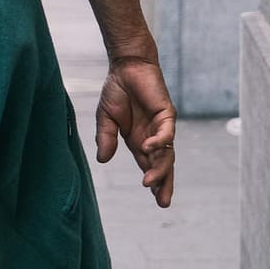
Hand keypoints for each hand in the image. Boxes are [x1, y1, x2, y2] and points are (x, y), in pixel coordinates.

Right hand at [95, 56, 176, 206]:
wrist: (126, 66)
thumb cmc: (116, 90)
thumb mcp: (105, 118)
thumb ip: (106, 138)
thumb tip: (103, 160)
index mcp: (138, 139)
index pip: (149, 165)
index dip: (154, 180)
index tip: (156, 198)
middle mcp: (152, 136)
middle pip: (162, 164)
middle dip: (164, 183)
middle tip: (163, 202)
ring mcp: (161, 125)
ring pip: (166, 152)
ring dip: (159, 168)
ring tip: (150, 183)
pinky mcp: (166, 113)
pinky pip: (166, 131)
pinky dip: (159, 141)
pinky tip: (148, 147)